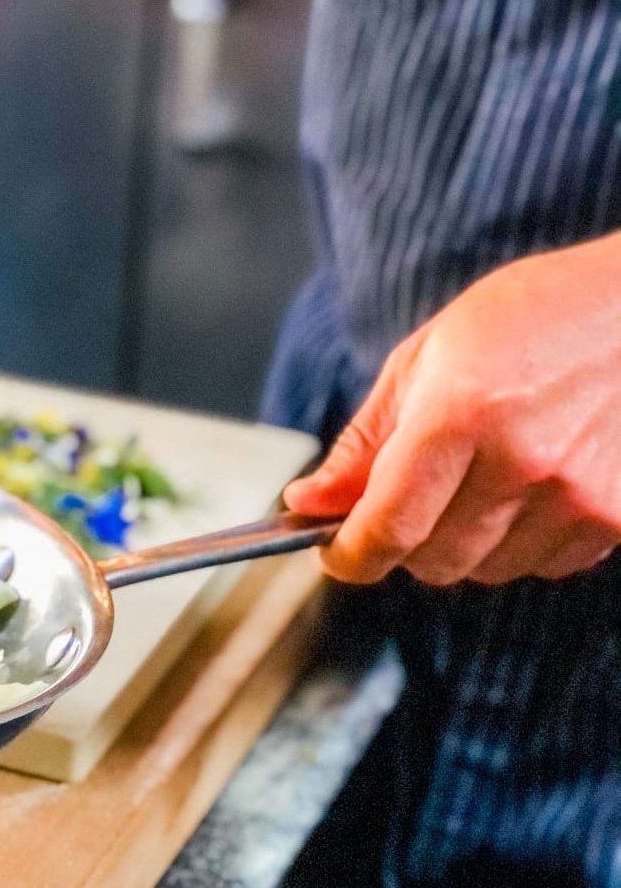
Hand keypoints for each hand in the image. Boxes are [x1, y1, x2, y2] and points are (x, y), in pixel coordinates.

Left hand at [284, 235, 620, 585]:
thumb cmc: (530, 317)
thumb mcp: (425, 359)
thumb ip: (364, 443)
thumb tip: (306, 504)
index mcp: (460, 414)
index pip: (387, 527)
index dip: (349, 555)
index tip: (333, 553)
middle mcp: (524, 463)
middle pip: (434, 561)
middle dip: (405, 542)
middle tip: (410, 496)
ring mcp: (581, 496)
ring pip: (489, 570)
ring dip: (466, 542)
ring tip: (484, 473)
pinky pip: (545, 565)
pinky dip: (523, 541)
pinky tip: (533, 483)